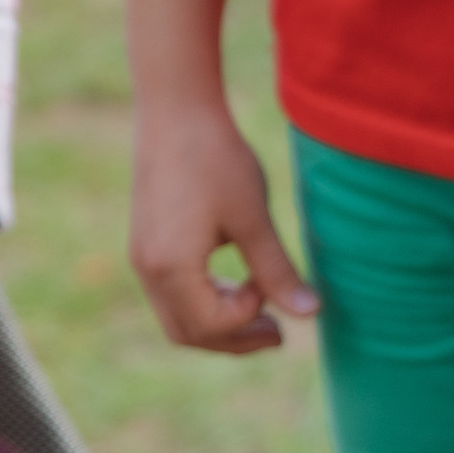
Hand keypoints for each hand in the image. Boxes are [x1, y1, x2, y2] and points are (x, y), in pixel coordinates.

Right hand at [128, 91, 316, 353]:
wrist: (176, 112)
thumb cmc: (217, 159)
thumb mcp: (253, 218)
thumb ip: (277, 270)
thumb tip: (311, 313)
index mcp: (171, 265)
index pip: (211, 324)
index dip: (249, 318)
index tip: (270, 286)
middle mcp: (148, 268)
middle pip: (188, 333)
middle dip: (235, 340)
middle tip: (279, 334)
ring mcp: (142, 258)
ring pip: (177, 319)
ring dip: (220, 324)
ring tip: (262, 310)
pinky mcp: (146, 246)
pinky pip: (172, 296)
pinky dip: (204, 303)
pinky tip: (237, 284)